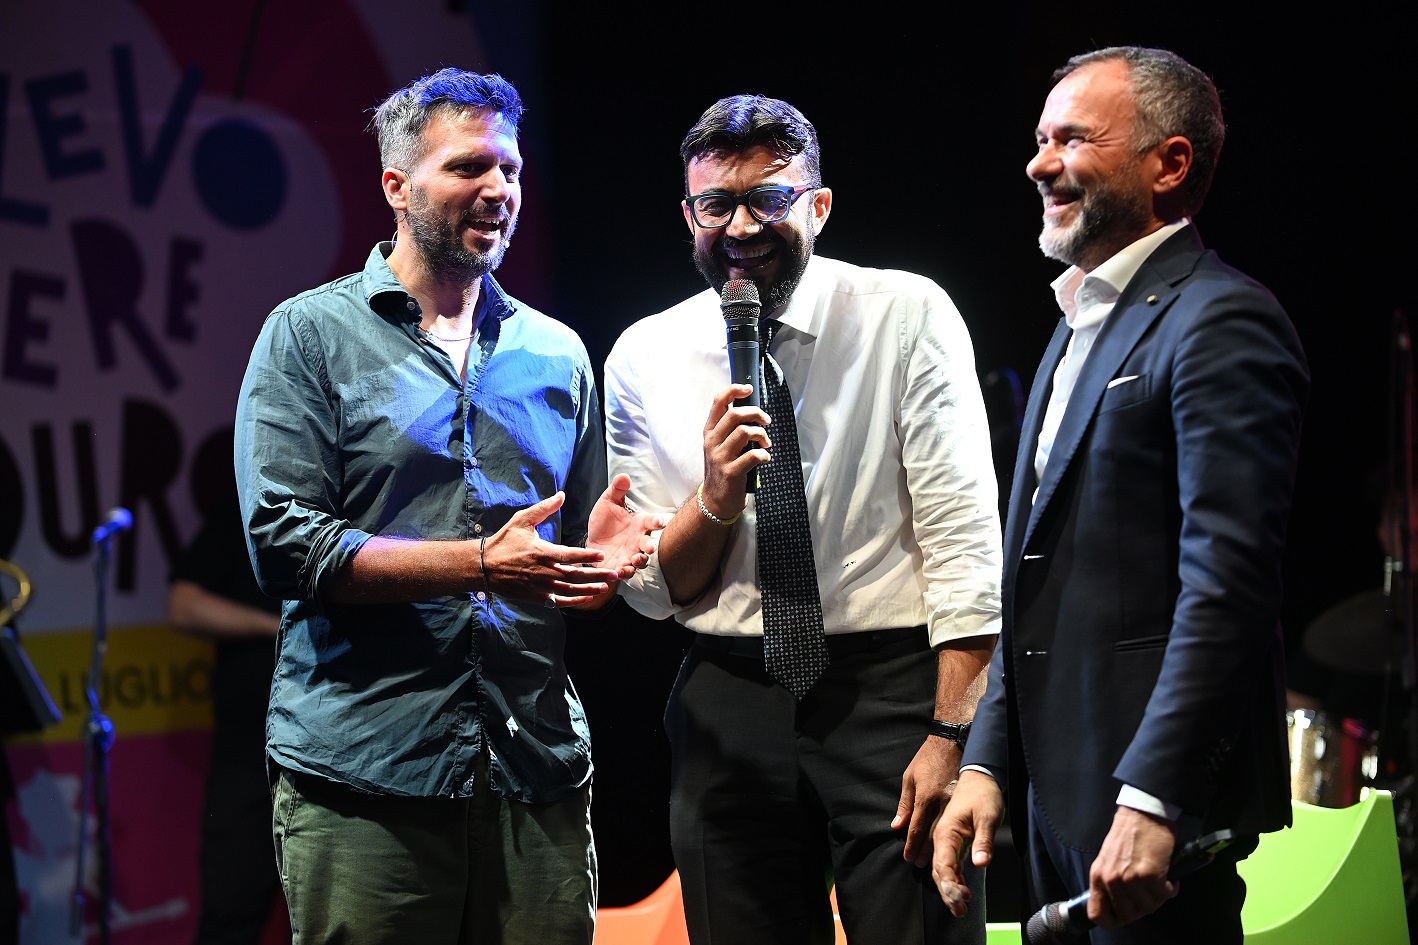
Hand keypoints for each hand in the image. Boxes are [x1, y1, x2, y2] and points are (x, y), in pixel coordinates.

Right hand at [482, 491, 622, 606]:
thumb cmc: (504, 541)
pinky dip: (574, 601)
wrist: (484, 566)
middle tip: (615, 574)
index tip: (602, 555)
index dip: (587, 556)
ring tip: (605, 587)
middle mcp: (543, 572)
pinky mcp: (536, 597)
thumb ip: (544, 509)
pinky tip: (587, 598)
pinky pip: (559, 601)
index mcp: (541, 552)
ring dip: (589, 589)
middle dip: (597, 575)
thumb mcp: (522, 520)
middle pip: (575, 576)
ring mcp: (540, 586)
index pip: (569, 555)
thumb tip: (561, 495)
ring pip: (570, 590)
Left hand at [586, 473, 669, 579]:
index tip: (660, 521)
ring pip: (641, 561)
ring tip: (635, 559)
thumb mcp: (609, 501)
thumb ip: (617, 490)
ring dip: (640, 561)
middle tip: (650, 546)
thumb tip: (623, 476)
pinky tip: (619, 570)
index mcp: (640, 524)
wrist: (592, 537)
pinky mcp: (619, 566)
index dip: (658, 521)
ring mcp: (630, 555)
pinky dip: (624, 572)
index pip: (653, 522)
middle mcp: (638, 541)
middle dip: (651, 546)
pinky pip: (625, 572)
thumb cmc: (606, 519)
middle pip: (650, 545)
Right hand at [699, 384, 770, 520]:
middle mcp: (712, 442)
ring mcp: (720, 457)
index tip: (748, 388)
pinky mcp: (731, 472)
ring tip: (766, 443)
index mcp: (710, 432)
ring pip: (745, 432)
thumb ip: (730, 429)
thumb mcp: (719, 446)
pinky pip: (753, 455)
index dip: (734, 391)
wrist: (716, 500)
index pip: (718, 403)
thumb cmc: (722, 469)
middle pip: (735, 415)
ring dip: (762, 435)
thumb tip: (752, 411)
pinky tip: (765, 458)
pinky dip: (764, 455)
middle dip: (756, 413)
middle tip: (766, 420)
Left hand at [893, 736, 960, 866]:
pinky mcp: (964, 800)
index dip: (912, 845)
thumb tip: (896, 826)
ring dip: (938, 848)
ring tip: (933, 861)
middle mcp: (940, 802)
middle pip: (931, 834)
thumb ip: (904, 804)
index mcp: (925, 797)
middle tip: (920, 865)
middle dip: (924, 852)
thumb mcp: (909, 778)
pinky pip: (957, 823)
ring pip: (946, 832)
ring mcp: (955, 802)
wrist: (952, 743)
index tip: (908, 858)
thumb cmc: (927, 760)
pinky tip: (950, 846)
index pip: (916, 828)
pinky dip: (952, 837)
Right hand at [929, 769, 1001, 917]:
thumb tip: (980, 863)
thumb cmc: (983, 794)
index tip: (962, 898)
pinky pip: (948, 864)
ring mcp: (946, 840)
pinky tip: (962, 889)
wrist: (981, 777)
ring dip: (950, 889)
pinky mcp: (954, 841)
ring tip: (961, 908)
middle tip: (960, 911)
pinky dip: (953, 879)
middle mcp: (941, 837)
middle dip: (948, 893)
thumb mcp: (988, 816)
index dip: (950, 884)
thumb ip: (983, 840)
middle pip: (938, 871)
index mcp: (946, 831)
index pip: (942, 864)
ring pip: (942, 869)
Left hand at [1087, 806, 1177, 928]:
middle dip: (1142, 908)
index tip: (1124, 917)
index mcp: (1098, 876)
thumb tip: (1120, 905)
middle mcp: (1111, 880)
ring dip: (1158, 897)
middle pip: (1128, 915)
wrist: (1143, 813)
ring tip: (1159, 884)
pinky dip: (1170, 889)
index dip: (1112, 921)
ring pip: (1149, 907)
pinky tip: (1168, 878)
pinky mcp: (1149, 875)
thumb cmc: (1128, 834)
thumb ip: (1110, 882)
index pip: (1097, 914)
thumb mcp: (1108, 859)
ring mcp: (1130, 879)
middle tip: (1149, 895)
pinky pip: (1164, 895)